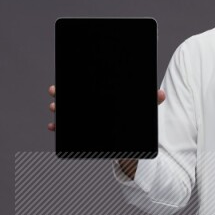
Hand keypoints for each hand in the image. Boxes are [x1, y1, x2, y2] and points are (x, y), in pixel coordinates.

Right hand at [46, 85, 165, 130]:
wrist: (132, 138)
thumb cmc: (134, 119)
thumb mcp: (142, 110)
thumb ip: (150, 102)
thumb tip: (161, 95)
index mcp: (102, 96)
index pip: (88, 85)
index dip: (76, 81)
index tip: (66, 76)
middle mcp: (92, 104)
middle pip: (74, 96)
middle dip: (62, 93)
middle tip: (55, 91)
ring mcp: (87, 118)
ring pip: (69, 110)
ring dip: (59, 109)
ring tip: (55, 108)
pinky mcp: (85, 131)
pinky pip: (69, 128)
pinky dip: (60, 127)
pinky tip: (53, 127)